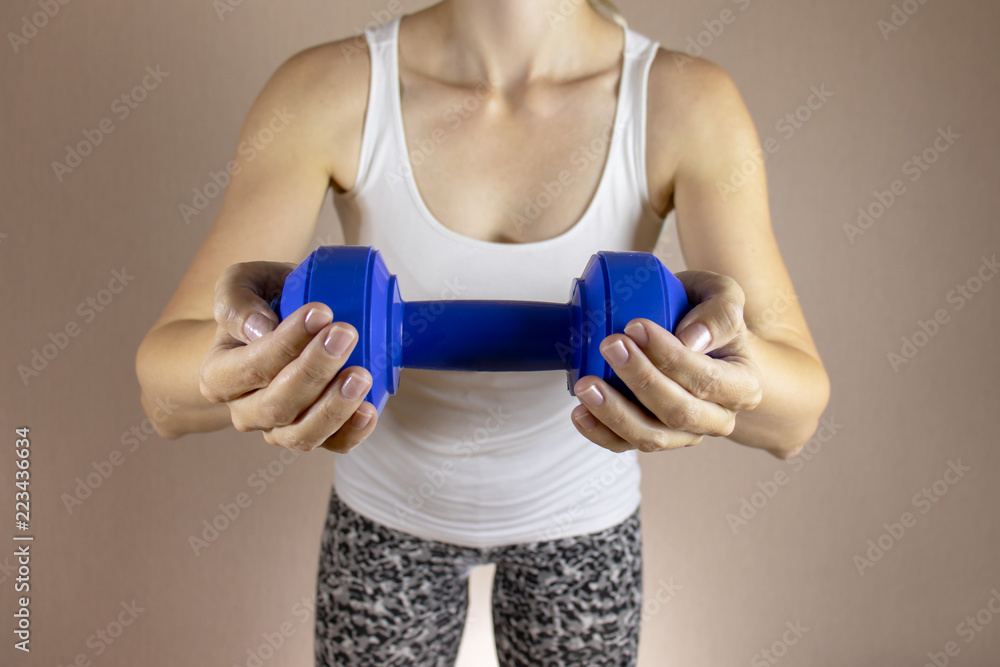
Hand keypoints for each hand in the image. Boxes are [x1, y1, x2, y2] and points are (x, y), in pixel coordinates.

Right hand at [198, 261, 377, 452]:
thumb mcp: (241, 284)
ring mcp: (279, 428)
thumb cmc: (262, 301)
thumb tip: (259, 329)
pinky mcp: (314, 434)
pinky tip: (369, 409)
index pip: (249, 367)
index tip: (321, 312)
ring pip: (301, 434)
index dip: (285, 344)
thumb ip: (236, 301)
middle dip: (315, 370)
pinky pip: (333, 445)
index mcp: (218, 375)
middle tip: (347, 334)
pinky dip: (352, 432)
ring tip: (362, 375)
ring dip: (334, 407)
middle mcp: (245, 410)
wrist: (281, 323)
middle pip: (276, 405)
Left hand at [570, 270, 761, 452]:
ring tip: (586, 384)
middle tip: (609, 345)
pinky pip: (626, 446)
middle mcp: (719, 418)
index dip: (669, 356)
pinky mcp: (655, 438)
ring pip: (652, 437)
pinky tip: (580, 412)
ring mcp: (686, 434)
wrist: (699, 340)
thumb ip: (720, 311)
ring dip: (615, 413)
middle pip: (679, 412)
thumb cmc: (707, 315)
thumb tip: (692, 340)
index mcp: (743, 385)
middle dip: (640, 380)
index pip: (707, 379)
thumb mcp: (723, 296)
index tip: (635, 326)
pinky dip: (600, 432)